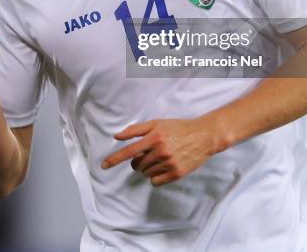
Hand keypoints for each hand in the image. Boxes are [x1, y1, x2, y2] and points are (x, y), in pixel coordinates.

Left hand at [101, 118, 215, 185]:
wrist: (202, 136)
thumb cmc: (178, 128)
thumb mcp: (157, 123)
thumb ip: (136, 130)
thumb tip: (117, 136)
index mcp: (154, 138)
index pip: (129, 151)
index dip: (115, 159)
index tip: (104, 166)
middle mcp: (161, 151)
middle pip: (137, 165)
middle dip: (138, 161)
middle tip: (149, 153)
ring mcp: (169, 164)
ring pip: (146, 173)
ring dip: (148, 168)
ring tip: (161, 157)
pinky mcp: (176, 174)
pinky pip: (155, 182)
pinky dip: (156, 177)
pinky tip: (164, 167)